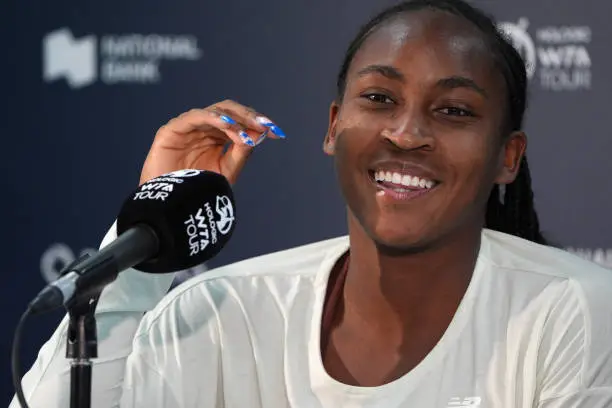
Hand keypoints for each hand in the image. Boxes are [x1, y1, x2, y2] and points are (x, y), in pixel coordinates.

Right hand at [140, 100, 285, 184]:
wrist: (170, 208)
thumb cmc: (197, 192)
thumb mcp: (226, 172)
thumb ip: (241, 153)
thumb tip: (259, 134)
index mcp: (216, 137)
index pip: (240, 121)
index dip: (257, 123)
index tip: (276, 132)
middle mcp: (203, 129)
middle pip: (229, 111)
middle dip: (250, 117)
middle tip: (266, 126)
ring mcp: (188, 128)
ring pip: (215, 111)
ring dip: (235, 119)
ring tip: (247, 132)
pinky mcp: (172, 130)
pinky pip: (196, 117)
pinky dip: (213, 118)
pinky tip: (229, 125)